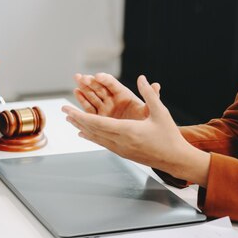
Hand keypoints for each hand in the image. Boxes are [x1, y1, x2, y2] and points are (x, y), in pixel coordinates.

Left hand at [62, 75, 210, 185]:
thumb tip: (142, 77)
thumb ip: (150, 94)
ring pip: (95, 137)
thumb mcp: (161, 112)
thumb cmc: (169, 135)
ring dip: (81, 127)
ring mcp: (120, 149)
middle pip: (92, 129)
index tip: (69, 109)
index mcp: (128, 130)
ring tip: (69, 119)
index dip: (81, 116)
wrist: (175, 159)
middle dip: (76, 119)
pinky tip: (82, 133)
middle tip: (63, 110)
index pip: (98, 122)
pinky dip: (90, 136)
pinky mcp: (122, 153)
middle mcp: (120, 141)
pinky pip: (101, 143)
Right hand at [74, 72, 159, 119]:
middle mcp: (113, 100)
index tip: (97, 77)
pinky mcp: (99, 118)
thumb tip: (156, 85)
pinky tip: (76, 92)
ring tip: (76, 82)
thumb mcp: (153, 110)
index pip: (112, 84)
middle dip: (89, 82)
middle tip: (81, 77)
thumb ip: (152, 97)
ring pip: (92, 97)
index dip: (105, 79)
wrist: (144, 139)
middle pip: (99, 88)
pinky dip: (81, 101)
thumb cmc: (149, 123)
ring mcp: (104, 109)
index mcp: (124, 96)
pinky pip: (89, 109)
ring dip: (83, 89)